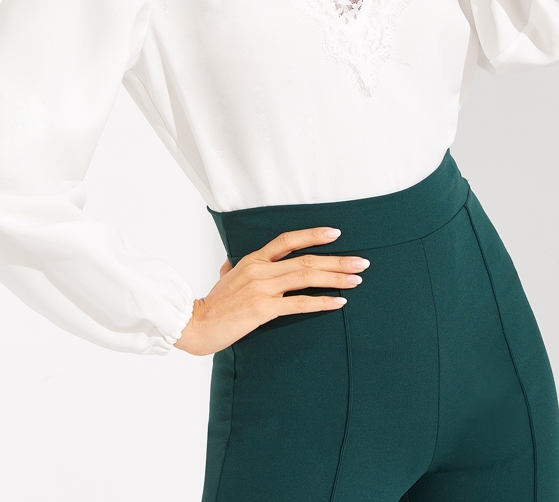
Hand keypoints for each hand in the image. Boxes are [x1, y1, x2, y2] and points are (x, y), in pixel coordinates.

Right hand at [172, 227, 368, 355]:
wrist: (196, 324)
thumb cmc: (211, 304)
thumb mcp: (224, 279)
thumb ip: (232, 269)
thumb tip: (230, 264)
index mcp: (252, 259)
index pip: (287, 240)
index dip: (312, 235)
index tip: (336, 233)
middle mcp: (260, 269)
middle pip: (305, 259)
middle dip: (337, 260)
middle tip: (362, 262)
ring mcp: (262, 288)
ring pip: (306, 277)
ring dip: (335, 278)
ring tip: (357, 279)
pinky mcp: (263, 309)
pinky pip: (298, 303)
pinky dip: (321, 302)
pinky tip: (339, 302)